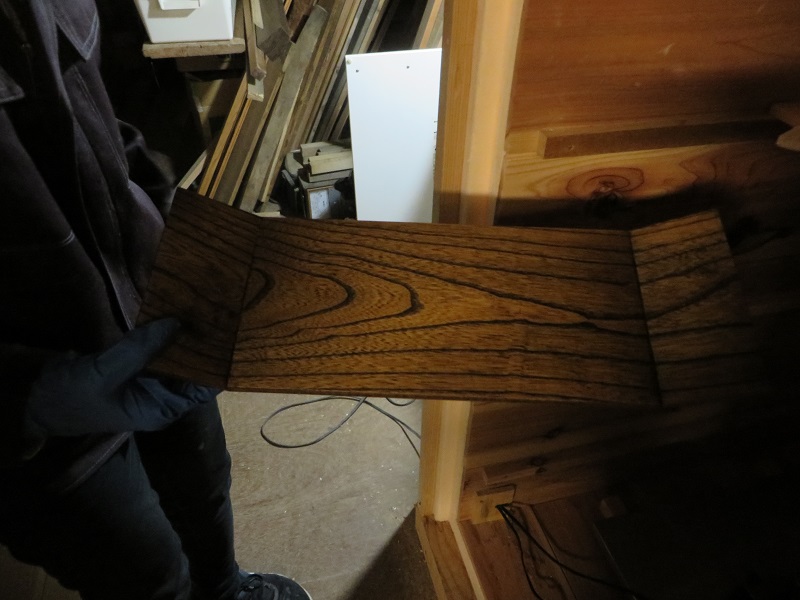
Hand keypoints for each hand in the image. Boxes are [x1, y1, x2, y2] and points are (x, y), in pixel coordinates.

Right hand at [26, 319, 218, 435]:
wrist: (36, 402)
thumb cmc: (71, 398)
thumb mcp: (105, 372)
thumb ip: (140, 348)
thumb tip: (177, 323)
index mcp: (162, 409)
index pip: (205, 388)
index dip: (218, 364)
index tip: (231, 336)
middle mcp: (163, 396)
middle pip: (196, 369)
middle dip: (206, 345)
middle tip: (222, 312)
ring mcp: (151, 381)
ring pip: (179, 356)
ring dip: (187, 336)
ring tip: (206, 306)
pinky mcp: (137, 366)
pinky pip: (159, 348)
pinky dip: (167, 333)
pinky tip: (178, 310)